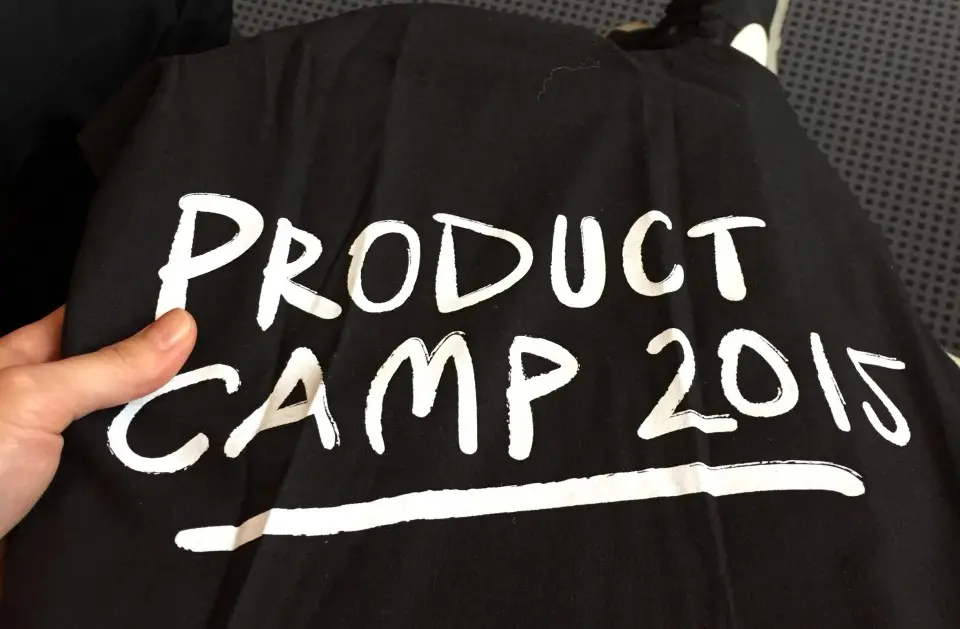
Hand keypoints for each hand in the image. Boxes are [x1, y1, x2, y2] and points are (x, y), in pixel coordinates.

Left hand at [0, 308, 196, 538]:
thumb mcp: (34, 400)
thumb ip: (108, 366)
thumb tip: (177, 327)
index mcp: (18, 365)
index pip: (92, 325)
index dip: (142, 318)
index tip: (198, 314)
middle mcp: (39, 410)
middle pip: (117, 383)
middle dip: (164, 381)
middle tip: (223, 370)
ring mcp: (56, 460)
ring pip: (126, 436)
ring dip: (162, 437)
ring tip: (219, 421)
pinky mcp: (72, 508)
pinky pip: (125, 486)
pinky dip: (153, 482)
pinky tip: (188, 472)